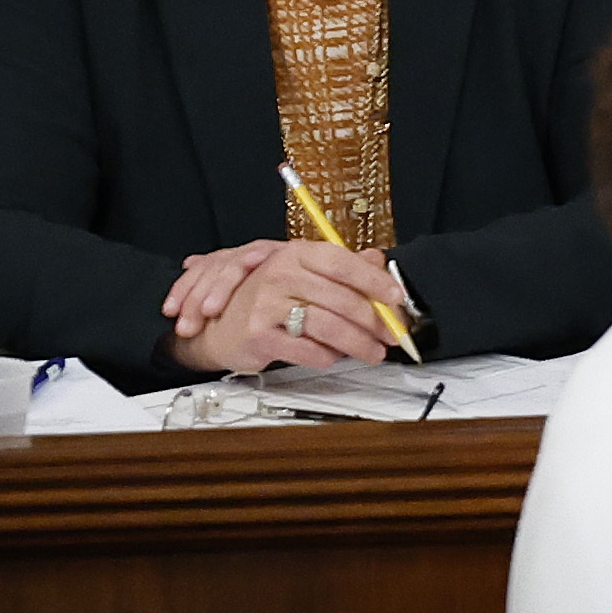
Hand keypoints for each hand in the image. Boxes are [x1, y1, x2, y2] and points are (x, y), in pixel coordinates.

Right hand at [160, 234, 410, 374]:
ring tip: (372, 353)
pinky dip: (326, 357)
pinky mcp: (259, 335)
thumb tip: (379, 262)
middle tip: (391, 336)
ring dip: (357, 343)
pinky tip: (334, 357)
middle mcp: (280, 274)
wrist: (215, 324)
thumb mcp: (301, 275)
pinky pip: (306, 349)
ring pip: (328, 326)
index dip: (374, 281)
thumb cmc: (264, 299)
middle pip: (341, 298)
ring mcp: (267, 304)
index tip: (396, 298)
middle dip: (374, 322)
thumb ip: (340, 268)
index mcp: (295, 255)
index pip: (342, 263)